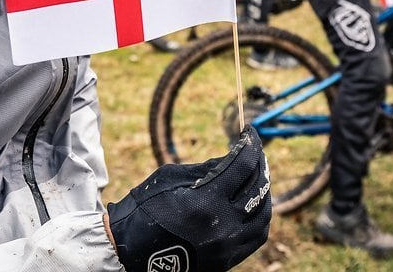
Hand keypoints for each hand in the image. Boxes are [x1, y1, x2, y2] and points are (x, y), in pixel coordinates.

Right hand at [106, 125, 271, 271]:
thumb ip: (207, 169)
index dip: (250, 144)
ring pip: (263, 217)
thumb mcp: (171, 178)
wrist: (128, 252)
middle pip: (258, 189)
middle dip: (260, 165)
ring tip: (257, 179)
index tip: (250, 132)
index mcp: (206, 202)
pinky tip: (253, 206)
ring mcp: (226, 248)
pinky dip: (258, 218)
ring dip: (264, 194)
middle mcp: (222, 227)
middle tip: (256, 153)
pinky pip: (254, 238)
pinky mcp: (224, 262)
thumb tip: (235, 158)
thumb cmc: (145, 209)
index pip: (242, 165)